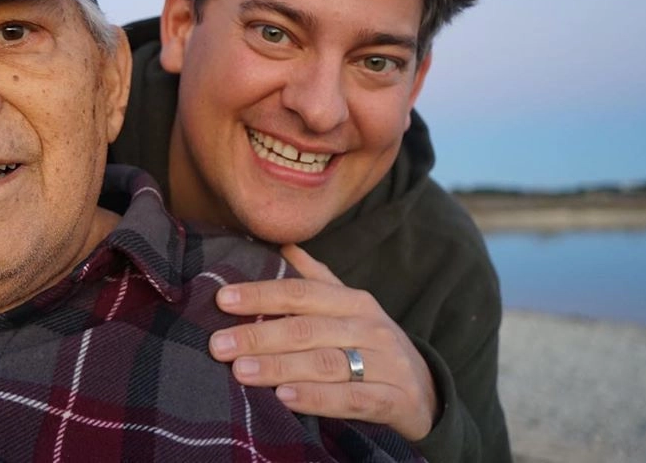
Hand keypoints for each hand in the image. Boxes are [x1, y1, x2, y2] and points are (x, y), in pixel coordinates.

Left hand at [209, 244, 437, 440]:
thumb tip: (282, 244)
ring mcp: (385, 364)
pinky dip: (316, 398)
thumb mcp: (349, 309)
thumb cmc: (371, 345)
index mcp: (353, 301)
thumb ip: (315, 280)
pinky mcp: (394, 400)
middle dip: (258, 336)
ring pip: (325, 363)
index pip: (301, 292)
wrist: (427, 391)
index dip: (261, 294)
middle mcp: (369, 327)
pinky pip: (351, 399)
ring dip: (279, 367)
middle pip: (306, 329)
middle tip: (219, 345)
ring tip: (241, 372)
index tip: (222, 299)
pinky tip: (285, 399)